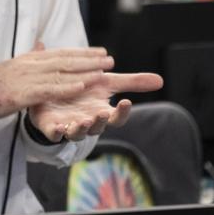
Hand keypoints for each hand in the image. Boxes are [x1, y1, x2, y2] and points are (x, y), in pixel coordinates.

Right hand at [0, 46, 113, 121]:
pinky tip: (81, 86)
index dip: (81, 52)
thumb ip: (27, 62)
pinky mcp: (20, 93)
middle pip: (64, 60)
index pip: (59, 53)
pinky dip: (66, 86)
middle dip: (88, 59)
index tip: (100, 52)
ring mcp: (24, 78)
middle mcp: (28, 65)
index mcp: (26, 60)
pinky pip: (48, 89)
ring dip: (84, 70)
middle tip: (109, 58)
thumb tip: (39, 49)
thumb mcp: (8, 70)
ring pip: (60, 72)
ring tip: (104, 71)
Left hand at [27, 43, 163, 141]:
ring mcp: (70, 126)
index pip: (116, 117)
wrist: (54, 95)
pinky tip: (58, 127)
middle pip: (97, 127)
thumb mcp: (107, 82)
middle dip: (100, 121)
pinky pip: (54, 134)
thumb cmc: (84, 90)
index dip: (122, 112)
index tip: (126, 102)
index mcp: (101, 112)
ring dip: (80, 128)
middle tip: (102, 113)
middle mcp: (87, 121)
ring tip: (81, 120)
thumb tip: (161, 80)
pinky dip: (57, 132)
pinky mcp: (52, 128)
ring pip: (77, 133)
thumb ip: (131, 82)